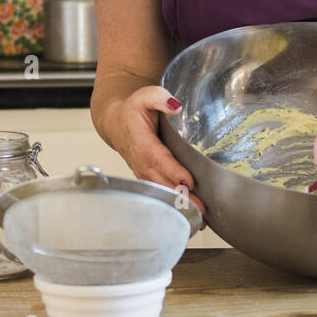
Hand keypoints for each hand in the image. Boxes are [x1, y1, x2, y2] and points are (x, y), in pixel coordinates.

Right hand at [109, 86, 204, 220]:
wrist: (117, 122)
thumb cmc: (133, 110)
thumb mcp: (145, 96)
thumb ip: (159, 97)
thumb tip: (175, 105)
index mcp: (140, 142)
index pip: (157, 158)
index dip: (172, 170)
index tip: (188, 180)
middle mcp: (140, 161)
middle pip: (160, 181)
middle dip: (179, 196)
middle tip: (199, 209)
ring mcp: (143, 172)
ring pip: (161, 191)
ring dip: (178, 206)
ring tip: (198, 220)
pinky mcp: (148, 178)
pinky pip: (160, 194)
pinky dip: (173, 206)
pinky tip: (190, 217)